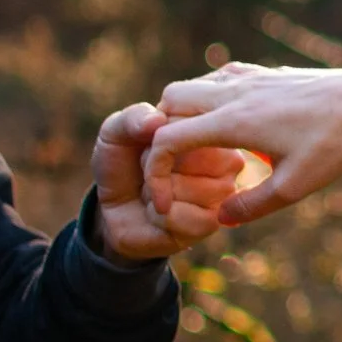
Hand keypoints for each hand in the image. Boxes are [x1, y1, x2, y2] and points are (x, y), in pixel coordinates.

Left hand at [92, 103, 243, 260]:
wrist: (114, 210)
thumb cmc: (123, 164)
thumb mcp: (116, 133)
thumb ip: (132, 118)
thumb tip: (156, 120)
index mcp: (208, 127)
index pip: (189, 125)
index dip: (156, 140)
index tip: (150, 147)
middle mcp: (227, 158)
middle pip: (193, 157)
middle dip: (157, 168)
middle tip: (154, 174)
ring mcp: (224, 191)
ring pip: (190, 188)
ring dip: (157, 194)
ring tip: (157, 193)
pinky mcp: (215, 222)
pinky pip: (187, 218)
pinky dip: (160, 218)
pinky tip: (161, 215)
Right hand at [146, 62, 341, 228]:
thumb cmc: (335, 143)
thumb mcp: (294, 186)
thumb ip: (251, 205)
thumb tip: (220, 219)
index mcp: (233, 121)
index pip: (167, 139)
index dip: (155, 171)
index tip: (165, 198)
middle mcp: (234, 93)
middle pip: (168, 101)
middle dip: (160, 134)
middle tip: (177, 165)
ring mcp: (249, 78)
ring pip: (192, 85)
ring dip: (183, 114)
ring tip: (200, 149)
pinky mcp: (264, 73)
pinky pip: (218, 78)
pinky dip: (208, 98)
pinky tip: (229, 123)